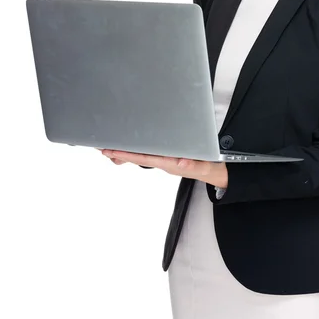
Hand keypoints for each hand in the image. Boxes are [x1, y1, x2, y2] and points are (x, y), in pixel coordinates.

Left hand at [97, 148, 227, 187]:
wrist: (217, 173)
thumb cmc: (210, 167)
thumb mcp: (205, 165)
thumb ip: (195, 164)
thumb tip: (182, 163)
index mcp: (169, 163)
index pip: (143, 157)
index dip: (126, 154)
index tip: (110, 151)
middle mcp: (164, 162)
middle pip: (137, 157)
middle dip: (120, 153)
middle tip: (101, 147)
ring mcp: (166, 160)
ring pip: (142, 155)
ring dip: (126, 152)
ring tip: (111, 146)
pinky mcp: (169, 157)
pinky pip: (150, 153)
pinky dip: (138, 149)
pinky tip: (132, 145)